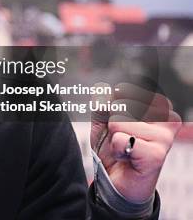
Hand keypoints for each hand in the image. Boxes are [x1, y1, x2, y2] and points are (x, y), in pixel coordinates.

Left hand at [90, 82, 181, 202]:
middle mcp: (167, 118)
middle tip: (123, 139)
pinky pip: (120, 140)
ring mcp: (164, 136)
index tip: (120, 124)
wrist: (116, 179)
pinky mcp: (157, 154)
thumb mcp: (103, 120)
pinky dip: (116, 149)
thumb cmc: (115, 147)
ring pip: (118, 121)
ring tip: (126, 149)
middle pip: (120, 104)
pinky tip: (128, 158)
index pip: (123, 90)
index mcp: (157, 105)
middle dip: (112, 123)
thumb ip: (102, 102)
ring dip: (114, 138)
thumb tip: (103, 88)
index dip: (111, 107)